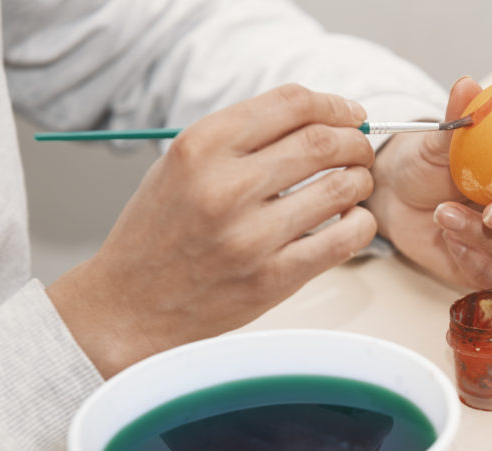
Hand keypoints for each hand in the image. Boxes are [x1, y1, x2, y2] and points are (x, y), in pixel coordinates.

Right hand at [48, 84, 375, 377]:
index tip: (350, 115)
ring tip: (355, 184)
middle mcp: (225, 187)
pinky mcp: (272, 278)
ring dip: (360, 181)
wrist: (131, 305)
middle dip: (355, 142)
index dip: (334, 105)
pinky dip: (361, 223)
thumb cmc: (158, 233)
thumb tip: (317, 121)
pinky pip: (344, 240)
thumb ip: (242, 139)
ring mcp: (251, 236)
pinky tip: (351, 220)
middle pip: (323, 142)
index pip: (292, 104)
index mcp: (201, 147)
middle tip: (360, 150)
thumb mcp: (181, 165)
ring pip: (342, 188)